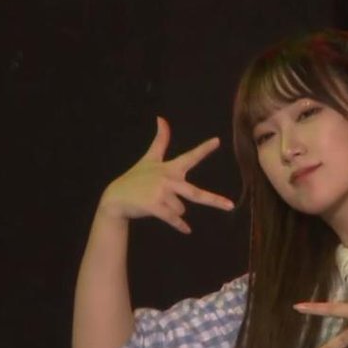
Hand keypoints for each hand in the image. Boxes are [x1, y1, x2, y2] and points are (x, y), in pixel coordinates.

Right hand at [97, 116, 234, 232]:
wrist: (117, 197)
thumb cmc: (136, 178)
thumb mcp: (149, 158)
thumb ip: (160, 140)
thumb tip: (162, 118)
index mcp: (170, 168)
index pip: (190, 157)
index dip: (204, 149)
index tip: (217, 141)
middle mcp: (168, 179)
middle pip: (196, 193)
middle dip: (214, 200)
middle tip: (231, 206)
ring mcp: (161, 193)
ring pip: (181, 209)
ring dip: (174, 211)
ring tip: (157, 203)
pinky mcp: (155, 207)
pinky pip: (174, 219)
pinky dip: (180, 226)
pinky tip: (186, 229)